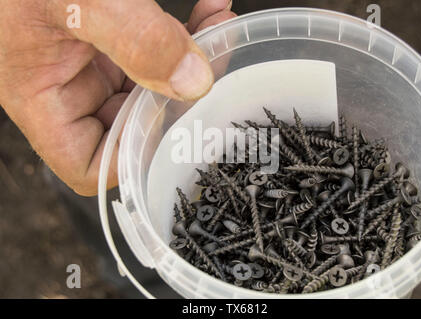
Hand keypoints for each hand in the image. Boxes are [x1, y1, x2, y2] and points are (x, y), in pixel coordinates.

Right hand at [0, 0, 235, 195]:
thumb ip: (135, 39)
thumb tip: (194, 82)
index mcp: (43, 100)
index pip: (90, 165)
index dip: (134, 159)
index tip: (177, 127)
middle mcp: (66, 90)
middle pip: (131, 125)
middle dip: (179, 100)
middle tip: (214, 65)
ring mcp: (89, 66)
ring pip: (149, 88)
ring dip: (188, 61)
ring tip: (216, 26)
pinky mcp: (107, 42)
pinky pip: (150, 52)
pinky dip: (181, 34)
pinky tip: (208, 8)